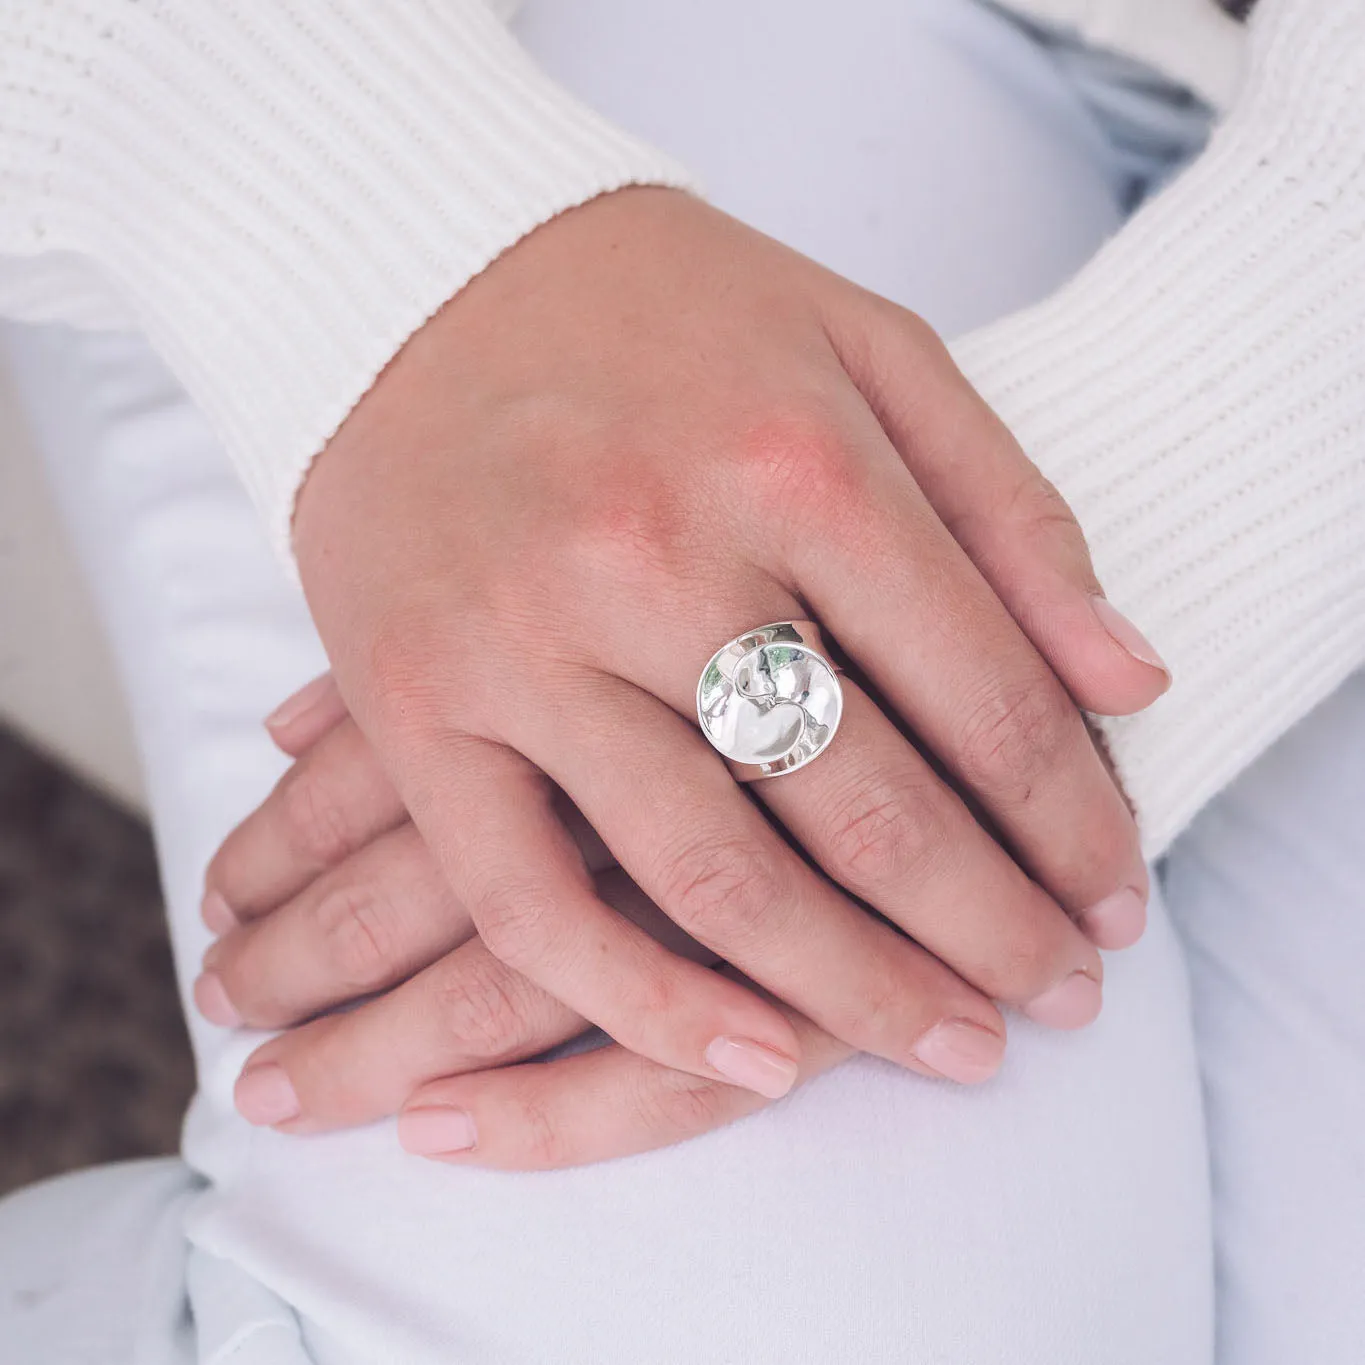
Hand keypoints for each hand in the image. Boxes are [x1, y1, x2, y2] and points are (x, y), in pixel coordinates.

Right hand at [259, 186, 1167, 1107]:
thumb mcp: (869, 352)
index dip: (1073, 825)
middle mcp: (661, 555)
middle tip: (1053, 1003)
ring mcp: (526, 641)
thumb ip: (1011, 512)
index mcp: (795, 456)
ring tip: (944, 1049)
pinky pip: (529, 901)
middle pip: (868, 808)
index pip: (984, 694)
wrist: (419, 278)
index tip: (1111, 902)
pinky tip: (752, 1063)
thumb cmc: (664, 314)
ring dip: (854, 995)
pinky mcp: (420, 706)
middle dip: (990, 931)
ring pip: (714, 879)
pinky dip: (642, 1006)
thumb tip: (1133, 685)